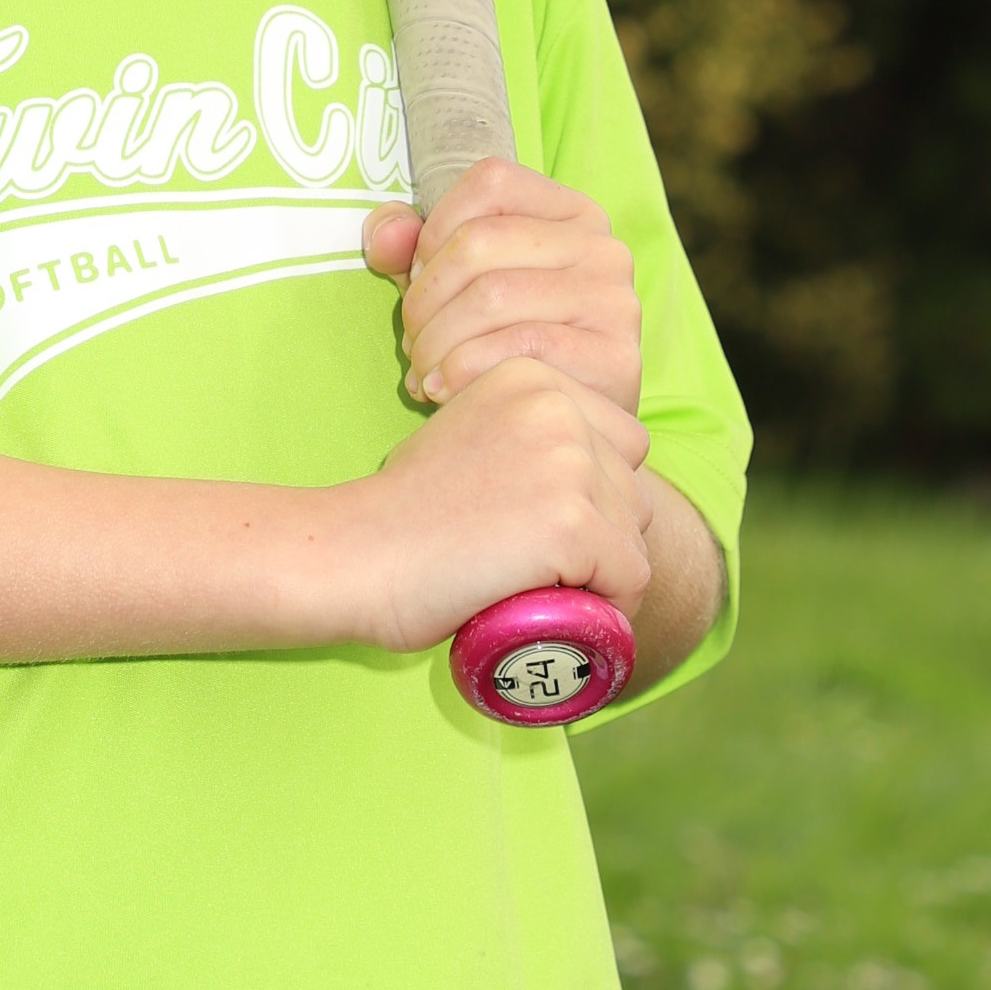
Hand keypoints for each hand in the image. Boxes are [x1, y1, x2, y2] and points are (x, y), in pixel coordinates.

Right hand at [349, 353, 652, 654]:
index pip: (619, 441)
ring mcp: (568, 463)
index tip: (543, 529)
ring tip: (536, 587)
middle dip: (602, 533)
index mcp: (531, 377)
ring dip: (599, 573)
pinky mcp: (571, 523)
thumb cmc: (399, 513)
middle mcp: (556, 407)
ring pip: (634, 536)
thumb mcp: (467, 434)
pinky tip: (559, 612)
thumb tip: (582, 479)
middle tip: (539, 566)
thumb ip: (525, 437)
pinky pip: (630, 578)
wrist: (356, 554)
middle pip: (633, 488)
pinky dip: (606, 608)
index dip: (594, 495)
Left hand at [364, 164, 642, 419]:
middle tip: (411, 342)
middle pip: (480, 241)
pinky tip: (442, 392)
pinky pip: (518, 349)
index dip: (434, 229)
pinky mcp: (615, 359)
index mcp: (571, 213)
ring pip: (493, 295)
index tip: (415, 279)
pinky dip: (462, 371)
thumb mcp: (454, 288)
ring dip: (436, 341)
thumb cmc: (505, 348)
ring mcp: (615, 302)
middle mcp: (603, 248)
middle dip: (424, 297)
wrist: (567, 430)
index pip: (490, 183)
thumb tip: (386, 233)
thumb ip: (411, 249)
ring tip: (422, 371)